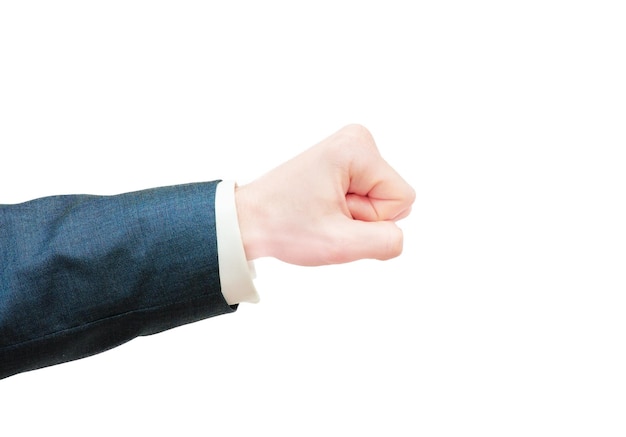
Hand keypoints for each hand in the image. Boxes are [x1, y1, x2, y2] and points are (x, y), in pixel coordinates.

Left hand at [235, 124, 414, 265]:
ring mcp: (350, 147)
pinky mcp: (345, 160)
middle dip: (362, 216)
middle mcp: (356, 139)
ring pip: (381, 199)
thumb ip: (384, 242)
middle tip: (325, 214)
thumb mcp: (338, 244)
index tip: (335, 214)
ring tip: (321, 211)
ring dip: (354, 215)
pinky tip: (321, 206)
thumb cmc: (285, 227)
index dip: (371, 219)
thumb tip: (398, 236)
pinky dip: (348, 209)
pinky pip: (368, 195)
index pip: (401, 199)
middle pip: (392, 196)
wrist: (249, 219)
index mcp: (357, 148)